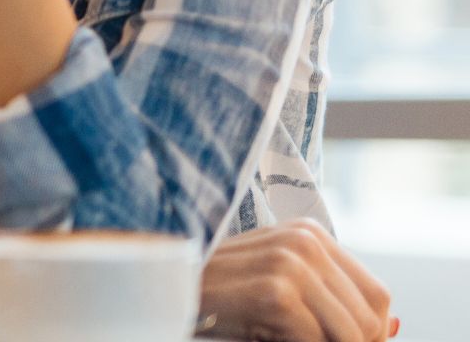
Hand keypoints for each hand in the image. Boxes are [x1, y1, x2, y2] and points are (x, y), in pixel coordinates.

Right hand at [200, 219, 395, 341]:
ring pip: (352, 332)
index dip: (372, 331)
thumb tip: (397, 326)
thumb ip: (335, 301)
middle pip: (371, 315)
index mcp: (311, 233)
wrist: (166, 285)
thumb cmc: (222, 290)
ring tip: (288, 337)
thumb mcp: (283, 286)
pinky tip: (267, 337)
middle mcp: (306, 241)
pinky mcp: (276, 292)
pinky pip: (317, 341)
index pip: (377, 294)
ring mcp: (291, 264)